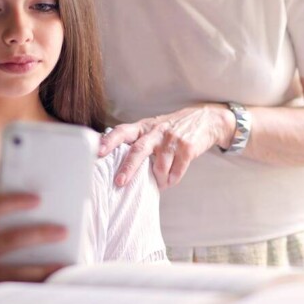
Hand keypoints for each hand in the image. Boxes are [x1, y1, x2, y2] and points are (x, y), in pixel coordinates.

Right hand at [0, 194, 68, 303]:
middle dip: (37, 235)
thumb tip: (23, 219)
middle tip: (62, 230)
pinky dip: (29, 290)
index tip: (36, 198)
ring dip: (41, 269)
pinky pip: (9, 294)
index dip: (12, 201)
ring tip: (64, 264)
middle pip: (6, 241)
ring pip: (12, 274)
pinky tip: (48, 286)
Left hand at [98, 104, 233, 189]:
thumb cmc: (172, 129)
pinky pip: (176, 172)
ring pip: (160, 167)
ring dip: (158, 179)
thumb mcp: (152, 129)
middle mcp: (156, 131)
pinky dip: (171, 180)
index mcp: (143, 127)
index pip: (122, 131)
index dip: (109, 141)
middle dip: (128, 168)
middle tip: (119, 182)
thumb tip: (116, 165)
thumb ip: (138, 142)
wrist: (205, 120)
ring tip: (159, 183)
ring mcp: (172, 139)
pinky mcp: (187, 148)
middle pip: (139, 150)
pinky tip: (170, 180)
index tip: (98, 152)